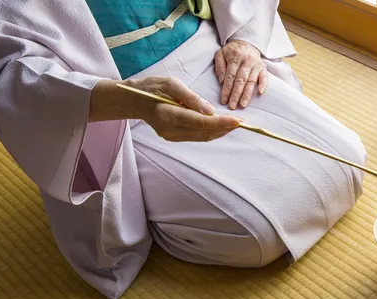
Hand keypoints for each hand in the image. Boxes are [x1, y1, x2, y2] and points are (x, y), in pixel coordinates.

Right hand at [122, 77, 240, 141]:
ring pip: (202, 137)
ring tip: (235, 123)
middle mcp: (169, 130)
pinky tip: (220, 125)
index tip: (238, 121)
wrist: (133, 100)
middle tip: (242, 122)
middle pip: (204, 132)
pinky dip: (210, 131)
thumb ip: (191, 97)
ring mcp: (171, 136)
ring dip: (220, 131)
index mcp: (167, 115)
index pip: (200, 122)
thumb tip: (210, 111)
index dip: (221, 123)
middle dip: (225, 128)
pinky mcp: (173, 137)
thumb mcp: (170, 84)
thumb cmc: (151, 88)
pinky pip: (196, 136)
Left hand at [214, 39, 267, 109]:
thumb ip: (219, 66)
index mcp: (234, 57)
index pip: (230, 76)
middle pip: (241, 80)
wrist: (246, 41)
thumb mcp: (220, 53)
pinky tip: (260, 93)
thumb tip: (222, 81)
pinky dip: (263, 84)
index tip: (224, 100)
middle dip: (236, 94)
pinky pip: (264, 77)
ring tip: (243, 104)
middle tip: (233, 106)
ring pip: (251, 81)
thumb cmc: (231, 51)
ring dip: (247, 94)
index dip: (227, 89)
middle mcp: (246, 61)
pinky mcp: (263, 67)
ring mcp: (256, 64)